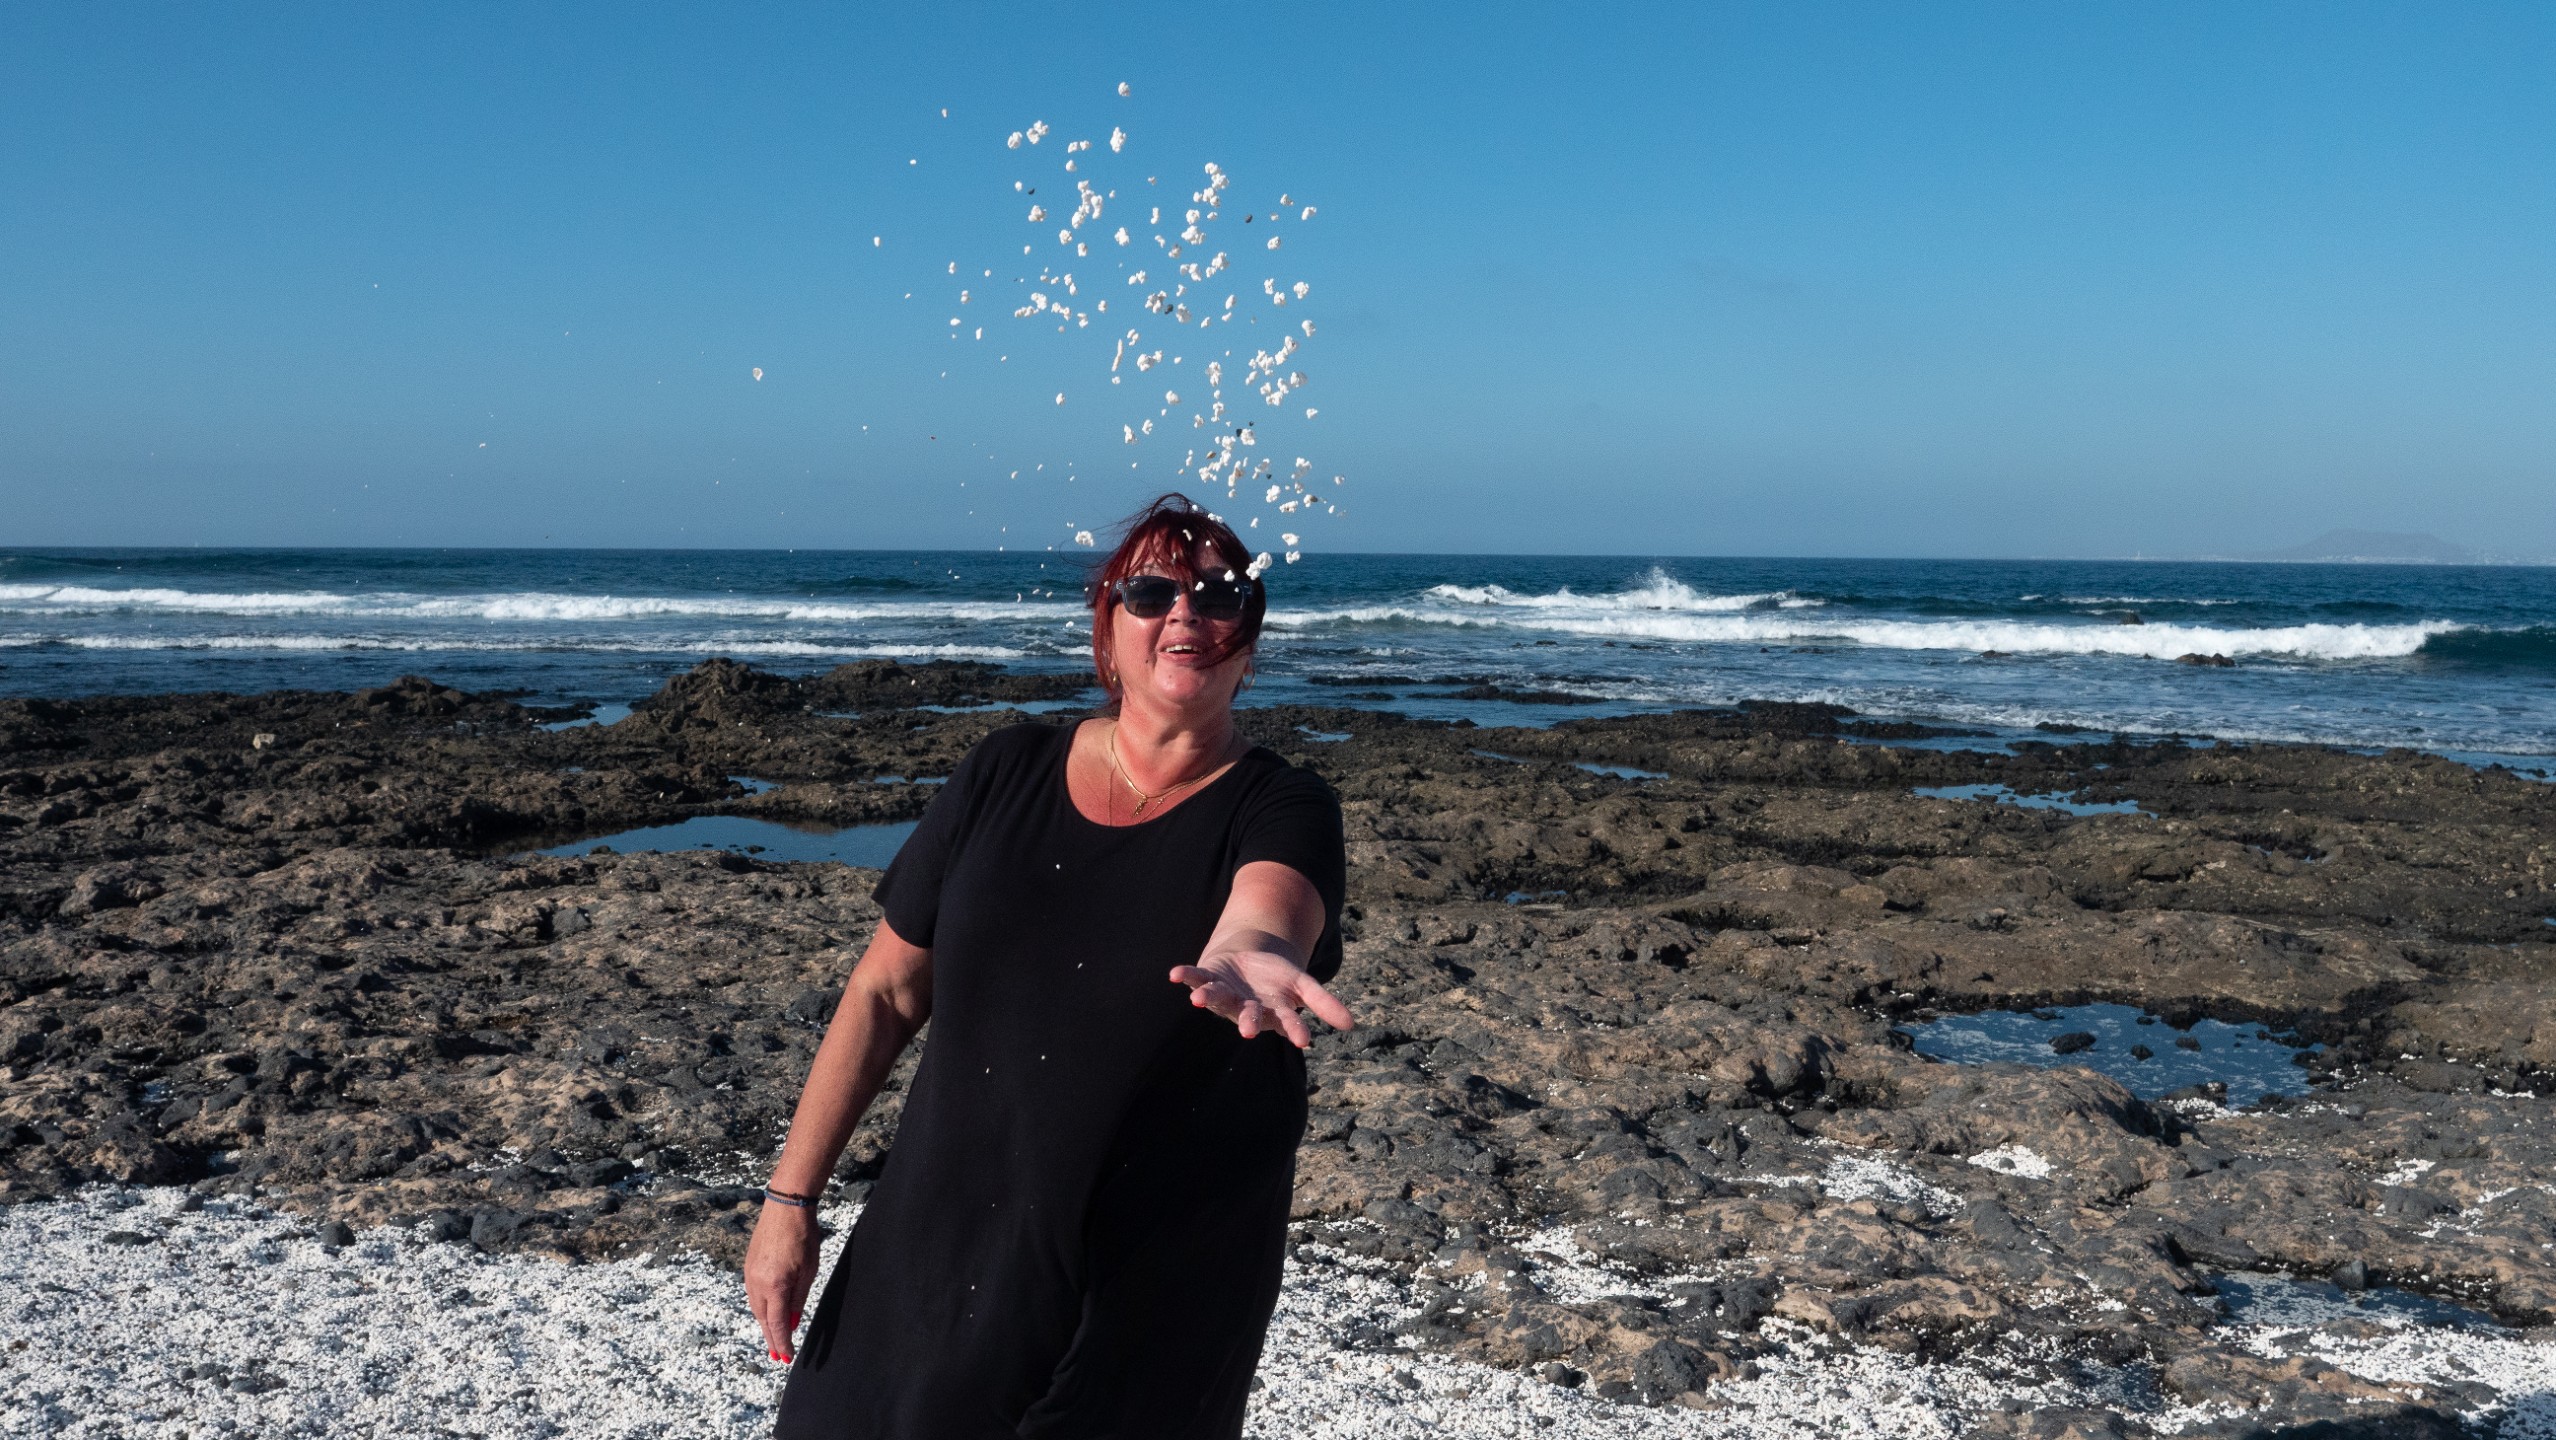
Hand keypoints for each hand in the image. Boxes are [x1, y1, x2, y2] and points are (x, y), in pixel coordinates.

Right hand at [743, 1199, 820, 1362]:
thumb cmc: (803, 1236)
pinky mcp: (748, 1266)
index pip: (776, 1324)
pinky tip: (768, 1313)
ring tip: (773, 1338)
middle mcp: (757, 1283)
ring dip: (765, 1324)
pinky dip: (761, 1308)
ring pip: (756, 1308)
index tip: (786, 1357)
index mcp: (774, 1286)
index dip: (782, 1342)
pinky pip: (753, 1295)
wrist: (786, 1207)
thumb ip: (798, 1299)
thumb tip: (792, 1323)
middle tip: (777, 1355)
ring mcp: (750, 1274)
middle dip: (771, 1338)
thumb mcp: (808, 1271)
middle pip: (763, 1319)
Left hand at [1169, 947, 1355, 1047]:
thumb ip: (1324, 1004)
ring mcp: (1226, 994)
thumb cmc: (1277, 978)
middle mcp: (1246, 1008)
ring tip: (1198, 1000)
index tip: (1304, 1040)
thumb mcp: (1302, 986)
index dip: (1295, 1029)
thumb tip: (1352, 1025)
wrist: (1249, 960)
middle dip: (1248, 1021)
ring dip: (1208, 998)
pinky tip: (1174, 975)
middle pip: (1249, 1015)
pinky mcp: (1209, 978)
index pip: (1286, 1022)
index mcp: (1272, 1011)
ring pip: (1218, 999)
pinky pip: (1195, 978)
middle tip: (1248, 1031)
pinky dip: (1186, 976)